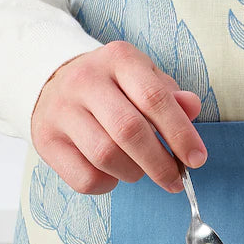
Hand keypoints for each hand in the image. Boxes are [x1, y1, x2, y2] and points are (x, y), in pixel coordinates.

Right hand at [31, 41, 206, 194]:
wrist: (55, 82)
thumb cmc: (116, 87)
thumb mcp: (147, 79)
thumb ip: (172, 96)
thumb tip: (192, 107)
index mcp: (119, 59)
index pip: (155, 99)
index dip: (181, 134)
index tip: (197, 159)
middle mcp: (86, 80)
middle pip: (129, 130)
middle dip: (160, 163)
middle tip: (176, 180)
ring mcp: (61, 110)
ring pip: (105, 155)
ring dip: (134, 173)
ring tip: (142, 171)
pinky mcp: (45, 139)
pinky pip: (83, 177)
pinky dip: (107, 184)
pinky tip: (115, 174)